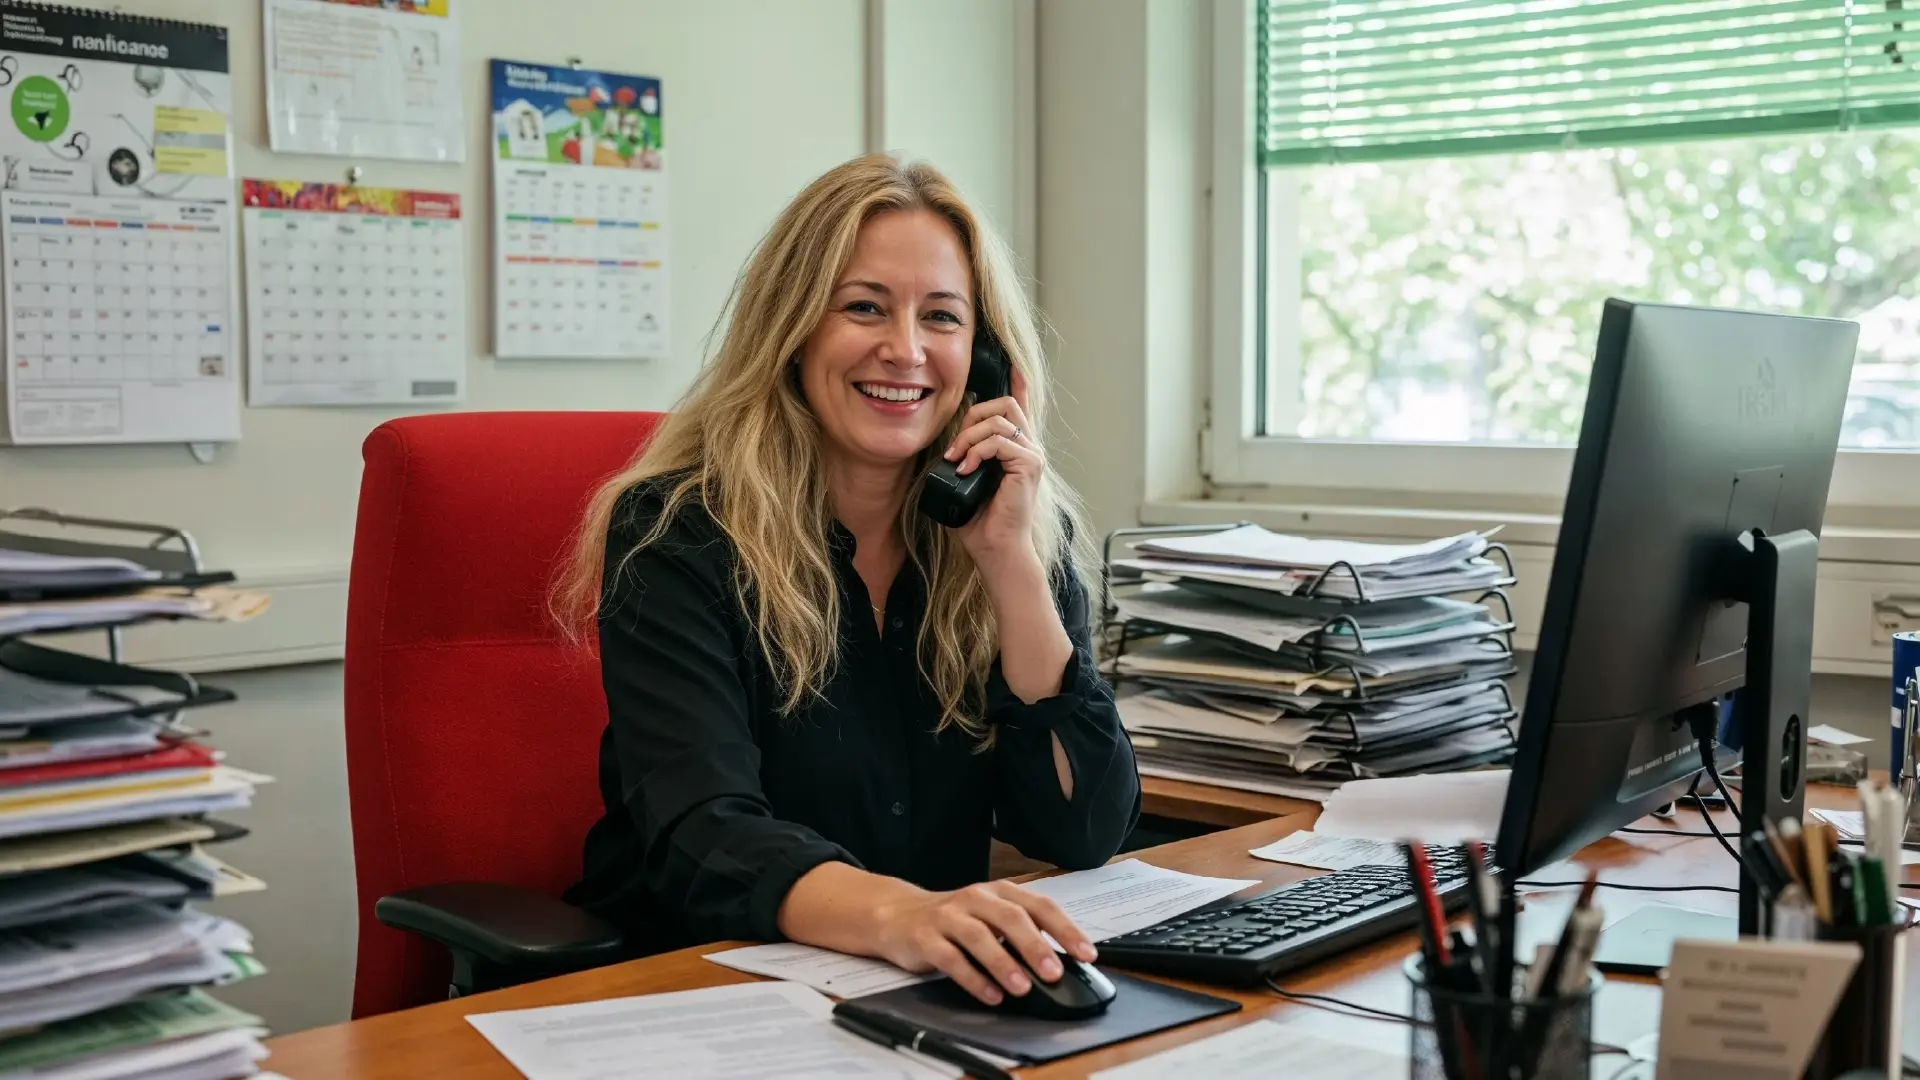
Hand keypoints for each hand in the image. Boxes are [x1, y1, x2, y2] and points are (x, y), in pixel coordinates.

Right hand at [872, 880, 1098, 1005]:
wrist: (898, 915)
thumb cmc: (954, 920)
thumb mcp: (990, 917)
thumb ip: (1021, 933)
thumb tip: (1062, 962)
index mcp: (999, 892)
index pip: (1039, 905)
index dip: (1065, 929)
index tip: (1086, 953)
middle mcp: (975, 899)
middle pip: (1010, 917)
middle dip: (1035, 946)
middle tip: (1054, 972)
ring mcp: (949, 917)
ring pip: (979, 937)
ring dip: (1003, 963)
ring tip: (1021, 987)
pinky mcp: (925, 938)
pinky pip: (951, 958)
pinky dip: (973, 978)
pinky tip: (989, 995)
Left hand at [942, 364, 1043, 575]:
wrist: (997, 550)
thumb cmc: (981, 522)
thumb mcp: (966, 481)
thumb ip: (963, 457)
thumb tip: (946, 446)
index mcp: (1016, 448)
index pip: (1020, 404)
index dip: (1017, 379)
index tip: (1009, 360)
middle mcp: (1028, 447)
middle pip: (1004, 404)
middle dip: (973, 416)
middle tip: (955, 446)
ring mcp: (1031, 455)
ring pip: (999, 420)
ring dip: (969, 437)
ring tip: (956, 460)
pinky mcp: (1029, 465)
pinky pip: (999, 441)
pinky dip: (977, 451)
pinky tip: (966, 469)